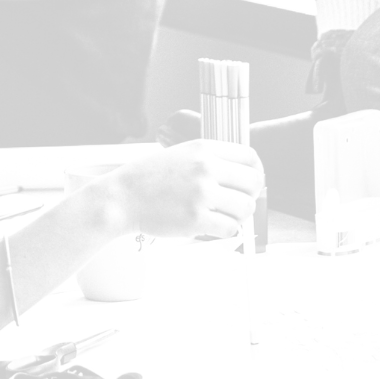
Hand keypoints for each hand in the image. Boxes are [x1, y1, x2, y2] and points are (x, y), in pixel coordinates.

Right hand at [98, 139, 264, 239]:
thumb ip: (210, 159)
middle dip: (250, 196)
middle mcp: (205, 168)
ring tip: (222, 216)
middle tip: (237, 203)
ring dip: (238, 215)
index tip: (250, 183)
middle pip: (254, 183)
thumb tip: (244, 176)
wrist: (123, 197)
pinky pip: (230, 227)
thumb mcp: (181, 153)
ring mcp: (201, 194)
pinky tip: (212, 226)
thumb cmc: (150, 178)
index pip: (250, 157)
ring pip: (245, 207)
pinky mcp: (196, 219)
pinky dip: (226, 230)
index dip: (256, 172)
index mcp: (203, 149)